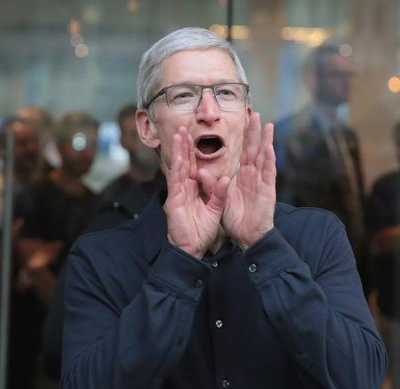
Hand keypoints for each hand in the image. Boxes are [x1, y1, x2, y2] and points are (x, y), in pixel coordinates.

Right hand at [164, 126, 229, 258]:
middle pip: (184, 163)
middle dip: (183, 146)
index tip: (195, 137)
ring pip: (178, 168)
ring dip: (178, 151)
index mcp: (194, 190)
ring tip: (179, 134)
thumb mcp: (215, 210)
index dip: (194, 152)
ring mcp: (177, 194)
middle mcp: (184, 189)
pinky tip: (179, 156)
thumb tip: (225, 179)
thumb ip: (219, 194)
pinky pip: (176, 182)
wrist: (191, 249)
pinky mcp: (174, 201)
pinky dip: (177, 169)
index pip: (194, 167)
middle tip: (183, 128)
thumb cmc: (200, 232)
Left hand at [222, 113, 275, 249]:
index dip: (243, 138)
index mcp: (242, 177)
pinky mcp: (267, 191)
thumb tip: (200, 171)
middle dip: (254, 132)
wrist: (247, 237)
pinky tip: (269, 148)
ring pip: (264, 158)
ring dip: (266, 141)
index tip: (243, 122)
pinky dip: (269, 161)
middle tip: (255, 114)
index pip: (243, 153)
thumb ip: (211, 186)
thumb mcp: (218, 200)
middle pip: (254, 150)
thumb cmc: (235, 219)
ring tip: (267, 124)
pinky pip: (268, 174)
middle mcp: (253, 177)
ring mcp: (261, 182)